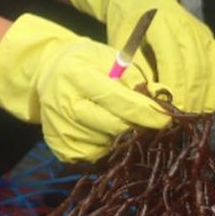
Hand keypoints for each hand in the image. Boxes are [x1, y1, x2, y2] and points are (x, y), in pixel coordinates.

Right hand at [0, 14, 169, 162]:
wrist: (47, 75)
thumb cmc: (86, 64)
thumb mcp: (109, 58)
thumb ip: (135, 78)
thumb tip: (161, 99)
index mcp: (76, 76)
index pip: (116, 99)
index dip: (144, 111)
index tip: (166, 118)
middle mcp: (64, 104)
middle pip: (112, 126)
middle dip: (137, 127)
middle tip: (150, 123)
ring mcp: (60, 129)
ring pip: (107, 145)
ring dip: (122, 138)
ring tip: (120, 122)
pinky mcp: (60, 148)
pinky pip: (96, 157)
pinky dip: (107, 148)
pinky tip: (105, 133)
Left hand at [55, 0, 214, 112]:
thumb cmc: (126, 25)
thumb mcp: (120, 45)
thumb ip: (132, 71)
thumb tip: (144, 102)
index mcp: (159, 24)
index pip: (172, 62)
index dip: (172, 91)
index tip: (166, 115)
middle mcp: (185, 25)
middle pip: (194, 68)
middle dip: (189, 98)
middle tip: (180, 124)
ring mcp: (200, 30)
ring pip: (208, 68)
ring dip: (203, 96)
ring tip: (193, 120)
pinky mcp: (209, 37)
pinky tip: (208, 105)